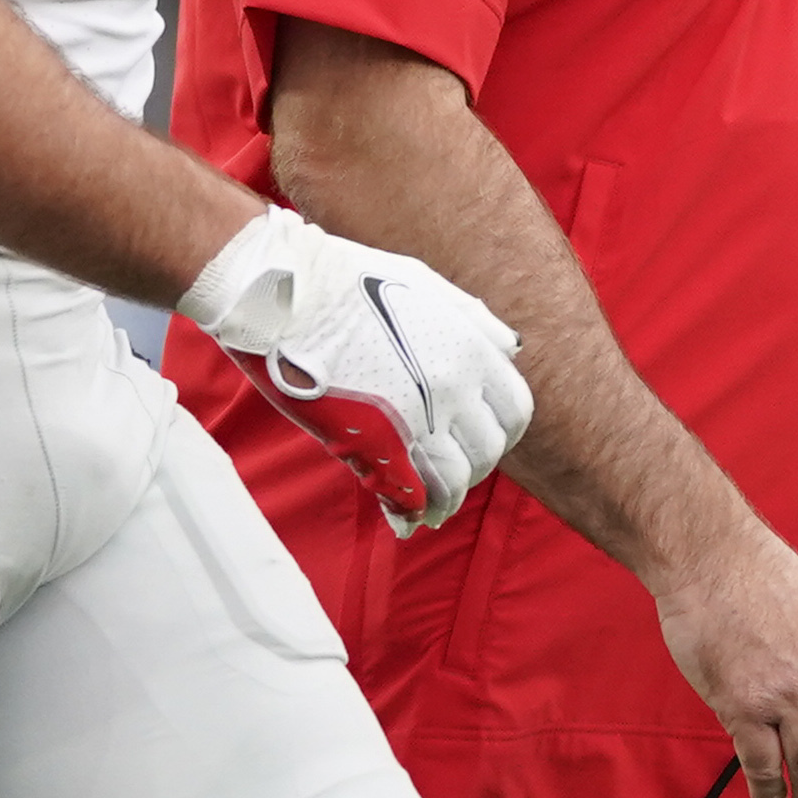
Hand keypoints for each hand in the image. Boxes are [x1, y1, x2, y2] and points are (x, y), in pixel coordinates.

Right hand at [178, 209, 531, 532]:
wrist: (282, 291)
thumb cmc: (344, 280)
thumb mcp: (424, 284)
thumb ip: (472, 320)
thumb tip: (511, 348)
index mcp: (470, 348)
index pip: (515, 411)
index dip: (500, 433)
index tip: (479, 440)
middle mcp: (454, 386)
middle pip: (488, 451)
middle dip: (473, 467)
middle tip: (450, 474)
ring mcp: (416, 417)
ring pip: (455, 480)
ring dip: (445, 498)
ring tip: (431, 506)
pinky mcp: (374, 441)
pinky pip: (410, 493)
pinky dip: (412, 510)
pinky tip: (404, 517)